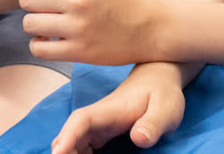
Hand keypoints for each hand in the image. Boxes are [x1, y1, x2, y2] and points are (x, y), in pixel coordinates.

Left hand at [18, 0, 162, 65]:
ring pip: (29, 24)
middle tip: (46, 5)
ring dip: (35, 24)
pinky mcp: (79, 52)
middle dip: (31, 2)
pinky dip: (40, 45)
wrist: (150, 27)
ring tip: (51, 22)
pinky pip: (38, 49)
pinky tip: (52, 39)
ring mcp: (78, 27)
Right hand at [50, 63, 185, 153]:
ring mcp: (98, 124)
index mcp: (111, 110)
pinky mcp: (102, 131)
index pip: (82, 120)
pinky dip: (78, 153)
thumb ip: (153, 123)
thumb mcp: (166, 108)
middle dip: (64, 150)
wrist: (158, 77)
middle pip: (71, 133)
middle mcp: (99, 117)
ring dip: (70, 153)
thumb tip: (140, 139)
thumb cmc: (162, 92)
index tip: (57, 152)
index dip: (67, 136)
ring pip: (74, 139)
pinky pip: (82, 144)